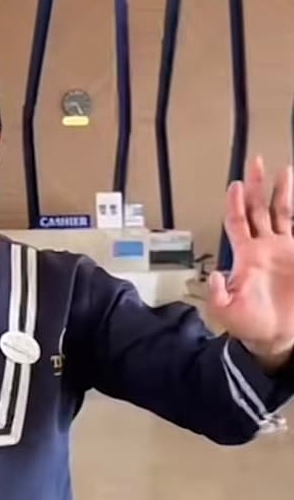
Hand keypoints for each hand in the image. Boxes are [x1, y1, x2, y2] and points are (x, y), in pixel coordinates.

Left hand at [209, 158, 293, 367]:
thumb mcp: (227, 313)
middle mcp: (263, 246)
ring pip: (282, 213)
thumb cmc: (250, 324)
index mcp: (245, 255)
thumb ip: (217, 295)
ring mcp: (283, 249)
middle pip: (258, 209)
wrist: (277, 337)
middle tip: (257, 162)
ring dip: (282, 192)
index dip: (235, 204)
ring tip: (286, 170)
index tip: (235, 184)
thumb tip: (214, 273)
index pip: (237, 222)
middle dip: (257, 186)